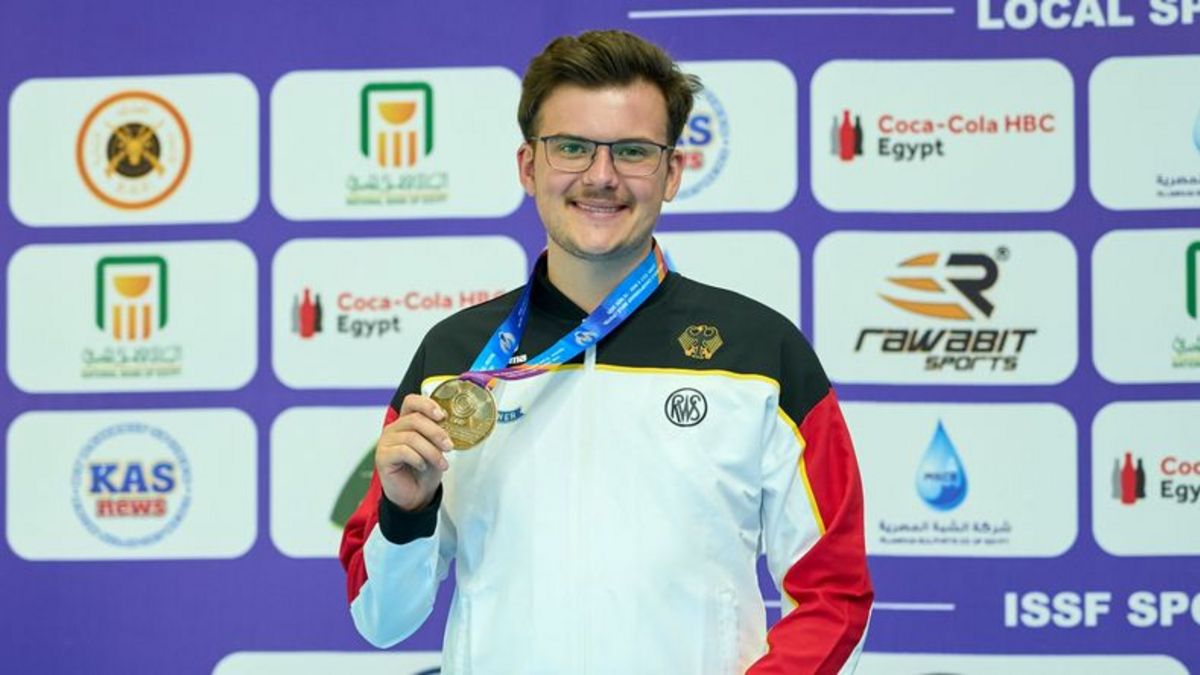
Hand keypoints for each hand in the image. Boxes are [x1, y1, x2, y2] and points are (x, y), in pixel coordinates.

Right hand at [375, 393, 454, 511]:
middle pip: (415, 419)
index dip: (427, 404)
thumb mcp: (436, 447)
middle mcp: (394, 429)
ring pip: (412, 437)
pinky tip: (422, 466)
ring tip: (442, 463)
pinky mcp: (383, 457)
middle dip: (436, 433)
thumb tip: (449, 423)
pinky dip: (418, 459)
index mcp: (407, 422)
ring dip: (431, 451)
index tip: (442, 416)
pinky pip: (403, 451)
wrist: (417, 494)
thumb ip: (438, 433)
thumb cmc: (425, 470)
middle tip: (449, 446)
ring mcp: (386, 442)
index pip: (412, 402)